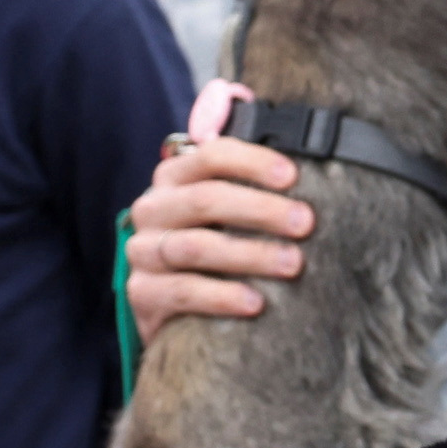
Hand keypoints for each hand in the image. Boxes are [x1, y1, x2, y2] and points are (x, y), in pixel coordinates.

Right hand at [124, 132, 311, 344]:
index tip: (293, 177)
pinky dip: (222, 296)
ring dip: (250, 254)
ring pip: (196, 246)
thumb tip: (278, 141)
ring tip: (292, 264)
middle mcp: (153, 208)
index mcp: (174, 178)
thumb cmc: (213, 245)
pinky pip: (183, 291)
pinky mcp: (142, 293)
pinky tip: (256, 303)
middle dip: (261, 209)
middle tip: (304, 223)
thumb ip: (246, 175)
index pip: (211, 156)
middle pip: (205, 199)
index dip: (253, 162)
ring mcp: (142, 251)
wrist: (174, 306)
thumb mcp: (224, 208)